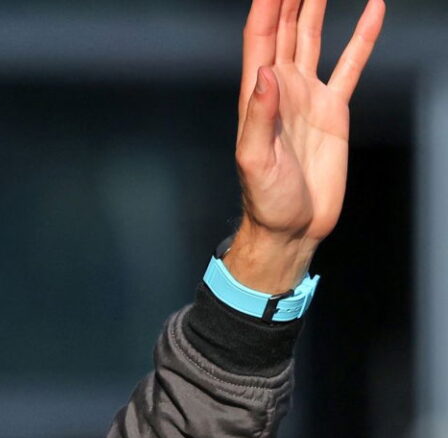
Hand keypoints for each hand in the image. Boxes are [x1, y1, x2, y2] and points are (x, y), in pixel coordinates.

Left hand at [226, 0, 384, 293]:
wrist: (293, 226)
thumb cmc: (266, 200)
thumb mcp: (255, 160)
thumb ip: (258, 116)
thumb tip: (264, 75)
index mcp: (257, 96)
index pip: (261, 38)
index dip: (266, 6)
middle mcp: (281, 88)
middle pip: (285, 28)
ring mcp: (307, 95)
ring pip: (312, 37)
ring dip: (316, 5)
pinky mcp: (333, 108)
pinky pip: (351, 63)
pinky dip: (362, 36)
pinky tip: (372, 9)